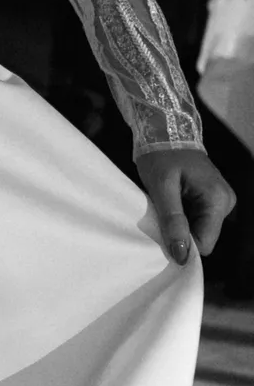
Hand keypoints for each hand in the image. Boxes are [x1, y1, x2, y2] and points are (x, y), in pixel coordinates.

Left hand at [134, 146, 236, 264]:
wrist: (163, 130)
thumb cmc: (160, 155)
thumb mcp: (161, 188)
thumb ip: (173, 221)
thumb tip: (182, 255)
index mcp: (218, 200)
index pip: (205, 243)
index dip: (183, 246)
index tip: (161, 235)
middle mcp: (226, 202)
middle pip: (203, 237)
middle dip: (180, 233)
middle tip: (160, 214)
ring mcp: (220, 200)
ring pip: (199, 229)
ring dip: (179, 224)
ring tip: (164, 205)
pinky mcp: (212, 199)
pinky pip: (197, 219)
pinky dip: (181, 216)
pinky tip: (170, 203)